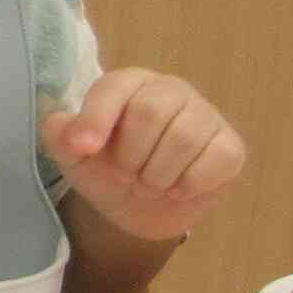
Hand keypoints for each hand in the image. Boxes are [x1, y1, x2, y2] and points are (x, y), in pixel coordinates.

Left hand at [42, 69, 246, 245]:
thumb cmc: (106, 169)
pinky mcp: (231, 147)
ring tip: (149, 183)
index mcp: (130, 84)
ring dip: (156, 176)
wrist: (138, 209)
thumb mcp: (73, 156)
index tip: (83, 150)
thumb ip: (61, 135)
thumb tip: (65, 127)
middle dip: (129, 156)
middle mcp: (172, 90)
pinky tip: (177, 189)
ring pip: (183, 139)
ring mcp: (206, 116)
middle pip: (150, 112)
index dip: (96, 118)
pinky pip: (215, 162)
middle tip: (124, 174)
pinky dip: (188, 185)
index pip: (115, 87)